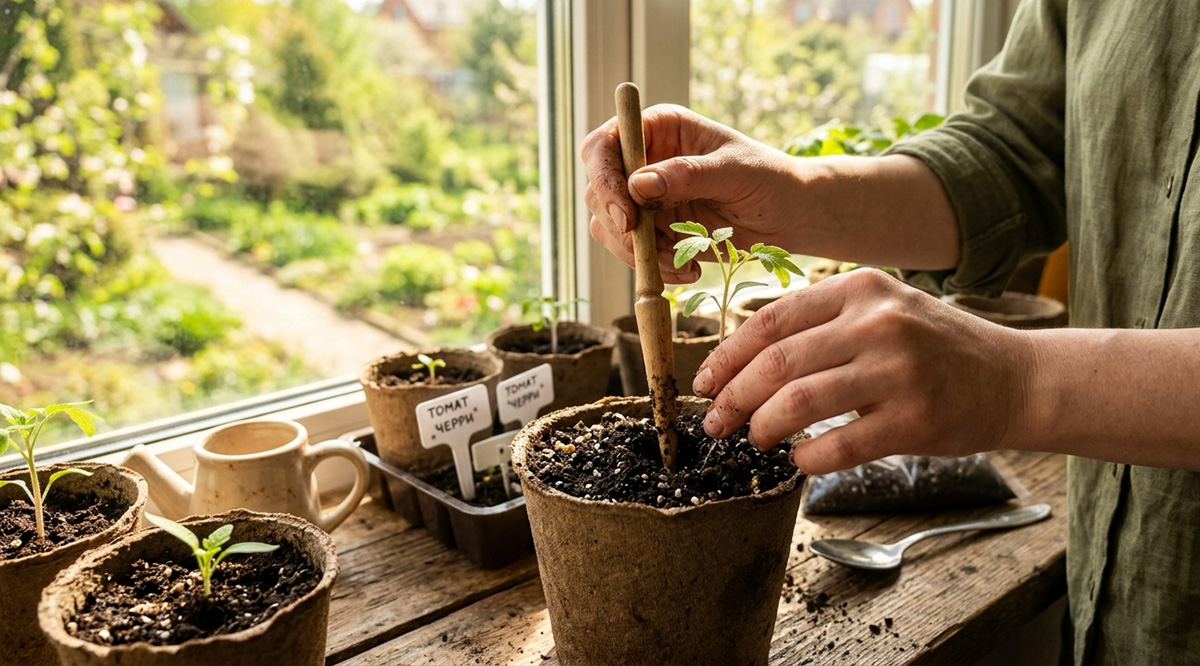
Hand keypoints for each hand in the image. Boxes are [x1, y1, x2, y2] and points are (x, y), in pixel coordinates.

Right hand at [582, 104, 800, 283]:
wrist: (789, 215)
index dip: (604, 177)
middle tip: (650, 245)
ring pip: (608, 226)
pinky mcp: (653, 231)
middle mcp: (643, 161)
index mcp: (659, 128)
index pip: (604, 145)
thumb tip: (638, 184)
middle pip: (598, 189)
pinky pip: (632, 252)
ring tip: (682, 260)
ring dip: (637, 250)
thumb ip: (687, 175)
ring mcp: (644, 198)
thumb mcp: (733, 171)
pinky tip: (690, 270)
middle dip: (619, 223)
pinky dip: (653, 266)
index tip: (625, 213)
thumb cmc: (768, 179)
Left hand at [690, 269, 1035, 474]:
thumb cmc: (935, 348)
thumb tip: (743, 360)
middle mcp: (878, 323)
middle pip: (776, 362)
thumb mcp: (881, 310)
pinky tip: (799, 461)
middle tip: (717, 422)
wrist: (1016, 379)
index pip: (771, 320)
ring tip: (755, 438)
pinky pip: (838, 446)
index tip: (706, 382)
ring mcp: (898, 370)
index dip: (727, 355)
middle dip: (733, 397)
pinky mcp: (914, 419)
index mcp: (861, 288)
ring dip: (762, 427)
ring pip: (798, 402)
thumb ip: (821, 323)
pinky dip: (806, 459)